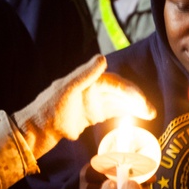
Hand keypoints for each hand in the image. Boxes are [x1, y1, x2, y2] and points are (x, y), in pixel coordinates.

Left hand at [13, 54, 155, 158]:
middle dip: (136, 100)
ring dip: (133, 108)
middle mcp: (92, 90)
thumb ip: (85, 74)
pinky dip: (124, 115)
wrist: (37, 130)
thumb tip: (102, 58)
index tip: (141, 102)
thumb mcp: (67, 89)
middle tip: (151, 111)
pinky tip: (135, 119)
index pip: (115, 84)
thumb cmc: (49, 108)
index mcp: (88, 81)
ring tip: (149, 114)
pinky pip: (111, 113)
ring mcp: (92, 104)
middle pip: (120, 93)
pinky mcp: (90, 117)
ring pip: (118, 103)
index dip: (130, 91)